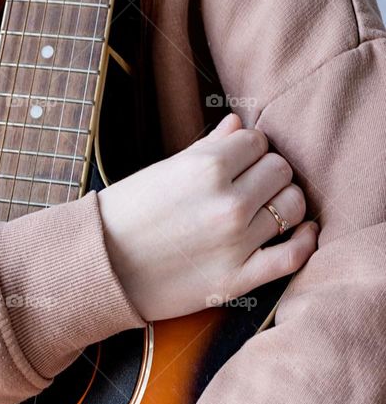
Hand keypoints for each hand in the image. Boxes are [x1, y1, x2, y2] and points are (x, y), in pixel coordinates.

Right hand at [101, 112, 317, 320]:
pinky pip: (293, 256)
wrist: (98, 268)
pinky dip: (305, 242)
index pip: (257, 142)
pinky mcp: (237, 279)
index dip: (248, 151)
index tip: (237, 163)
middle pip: (280, 171)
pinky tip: (303, 232)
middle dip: (267, 174)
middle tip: (248, 187)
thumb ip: (207, 147)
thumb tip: (239, 124)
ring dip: (284, 203)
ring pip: (292, 207)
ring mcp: (236, 243)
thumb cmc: (126, 215)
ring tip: (266, 208)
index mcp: (207, 168)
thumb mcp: (162, 171)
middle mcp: (228, 203)